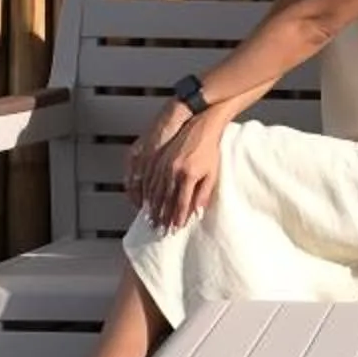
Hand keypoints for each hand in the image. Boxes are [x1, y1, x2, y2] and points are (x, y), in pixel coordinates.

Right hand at [132, 109, 225, 229]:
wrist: (201, 126)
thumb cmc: (209, 150)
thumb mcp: (212, 173)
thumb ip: (204, 193)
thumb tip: (197, 211)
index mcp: (189, 176)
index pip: (182, 203)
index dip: (178, 217)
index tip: (176, 228)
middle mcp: (174, 172)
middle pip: (166, 200)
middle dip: (163, 217)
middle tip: (160, 230)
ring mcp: (165, 165)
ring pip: (155, 192)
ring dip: (153, 208)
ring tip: (152, 220)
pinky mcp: (159, 159)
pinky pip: (149, 180)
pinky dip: (147, 194)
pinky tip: (146, 202)